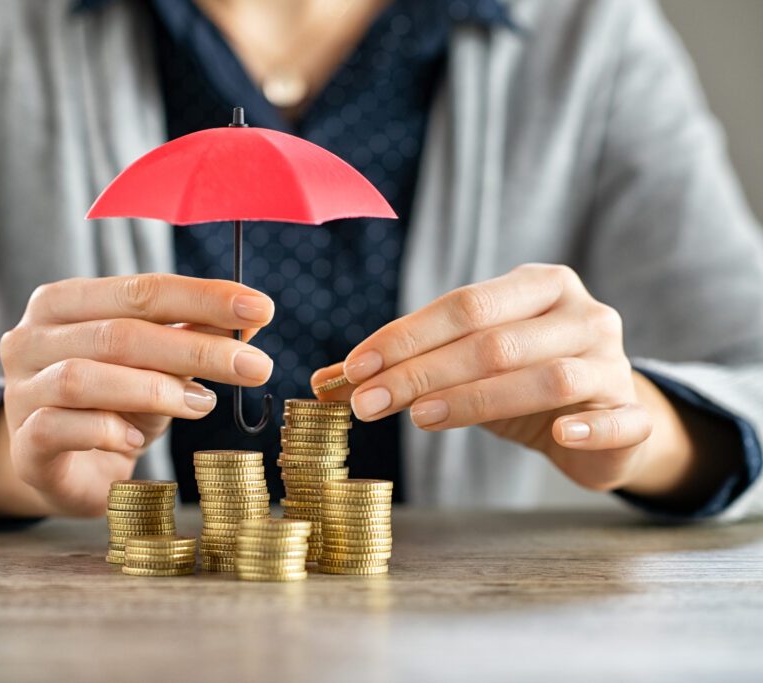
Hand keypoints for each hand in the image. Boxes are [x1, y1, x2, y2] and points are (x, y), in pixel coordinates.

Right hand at [0, 274, 273, 517]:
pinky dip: (109, 431)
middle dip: (195, 349)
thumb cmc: (112, 406)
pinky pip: (61, 428)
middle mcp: (31, 339)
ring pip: (83, 377)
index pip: (140, 290)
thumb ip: (190, 337)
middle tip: (256, 365)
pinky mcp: (23, 445)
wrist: (62, 471)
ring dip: (155, 389)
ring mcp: (20, 392)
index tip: (259, 309)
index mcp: (63, 303)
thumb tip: (251, 318)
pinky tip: (140, 442)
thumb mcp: (156, 367)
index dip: (202, 297)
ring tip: (204, 405)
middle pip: (119, 333)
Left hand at [312, 264, 725, 500]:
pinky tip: (558, 433)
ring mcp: (613, 362)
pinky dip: (589, 424)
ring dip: (477, 398)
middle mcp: (582, 314)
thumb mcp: (462, 368)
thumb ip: (402, 369)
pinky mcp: (634, 414)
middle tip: (367, 404)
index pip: (465, 305)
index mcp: (539, 287)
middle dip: (422, 371)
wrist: (602, 420)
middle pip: (494, 340)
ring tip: (419, 418)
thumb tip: (323, 383)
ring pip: (546, 376)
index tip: (353, 367)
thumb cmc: (520, 384)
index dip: (406, 336)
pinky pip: (617, 417)